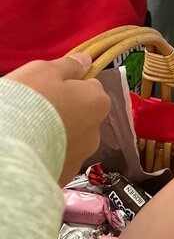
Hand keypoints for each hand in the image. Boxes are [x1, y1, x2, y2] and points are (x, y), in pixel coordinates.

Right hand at [7, 53, 109, 184]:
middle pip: (83, 116)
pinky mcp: (63, 177)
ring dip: (57, 135)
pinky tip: (30, 150)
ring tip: (30, 132)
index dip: (72, 86)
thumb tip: (86, 61)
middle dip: (66, 112)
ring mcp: (80, 158)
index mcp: (97, 102)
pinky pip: (58, 160)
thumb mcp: (45, 72)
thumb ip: (68, 66)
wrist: (11, 152)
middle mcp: (95, 132)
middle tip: (38, 109)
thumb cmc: (30, 104)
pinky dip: (48, 155)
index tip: (53, 87)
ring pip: (70, 140)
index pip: (92, 88)